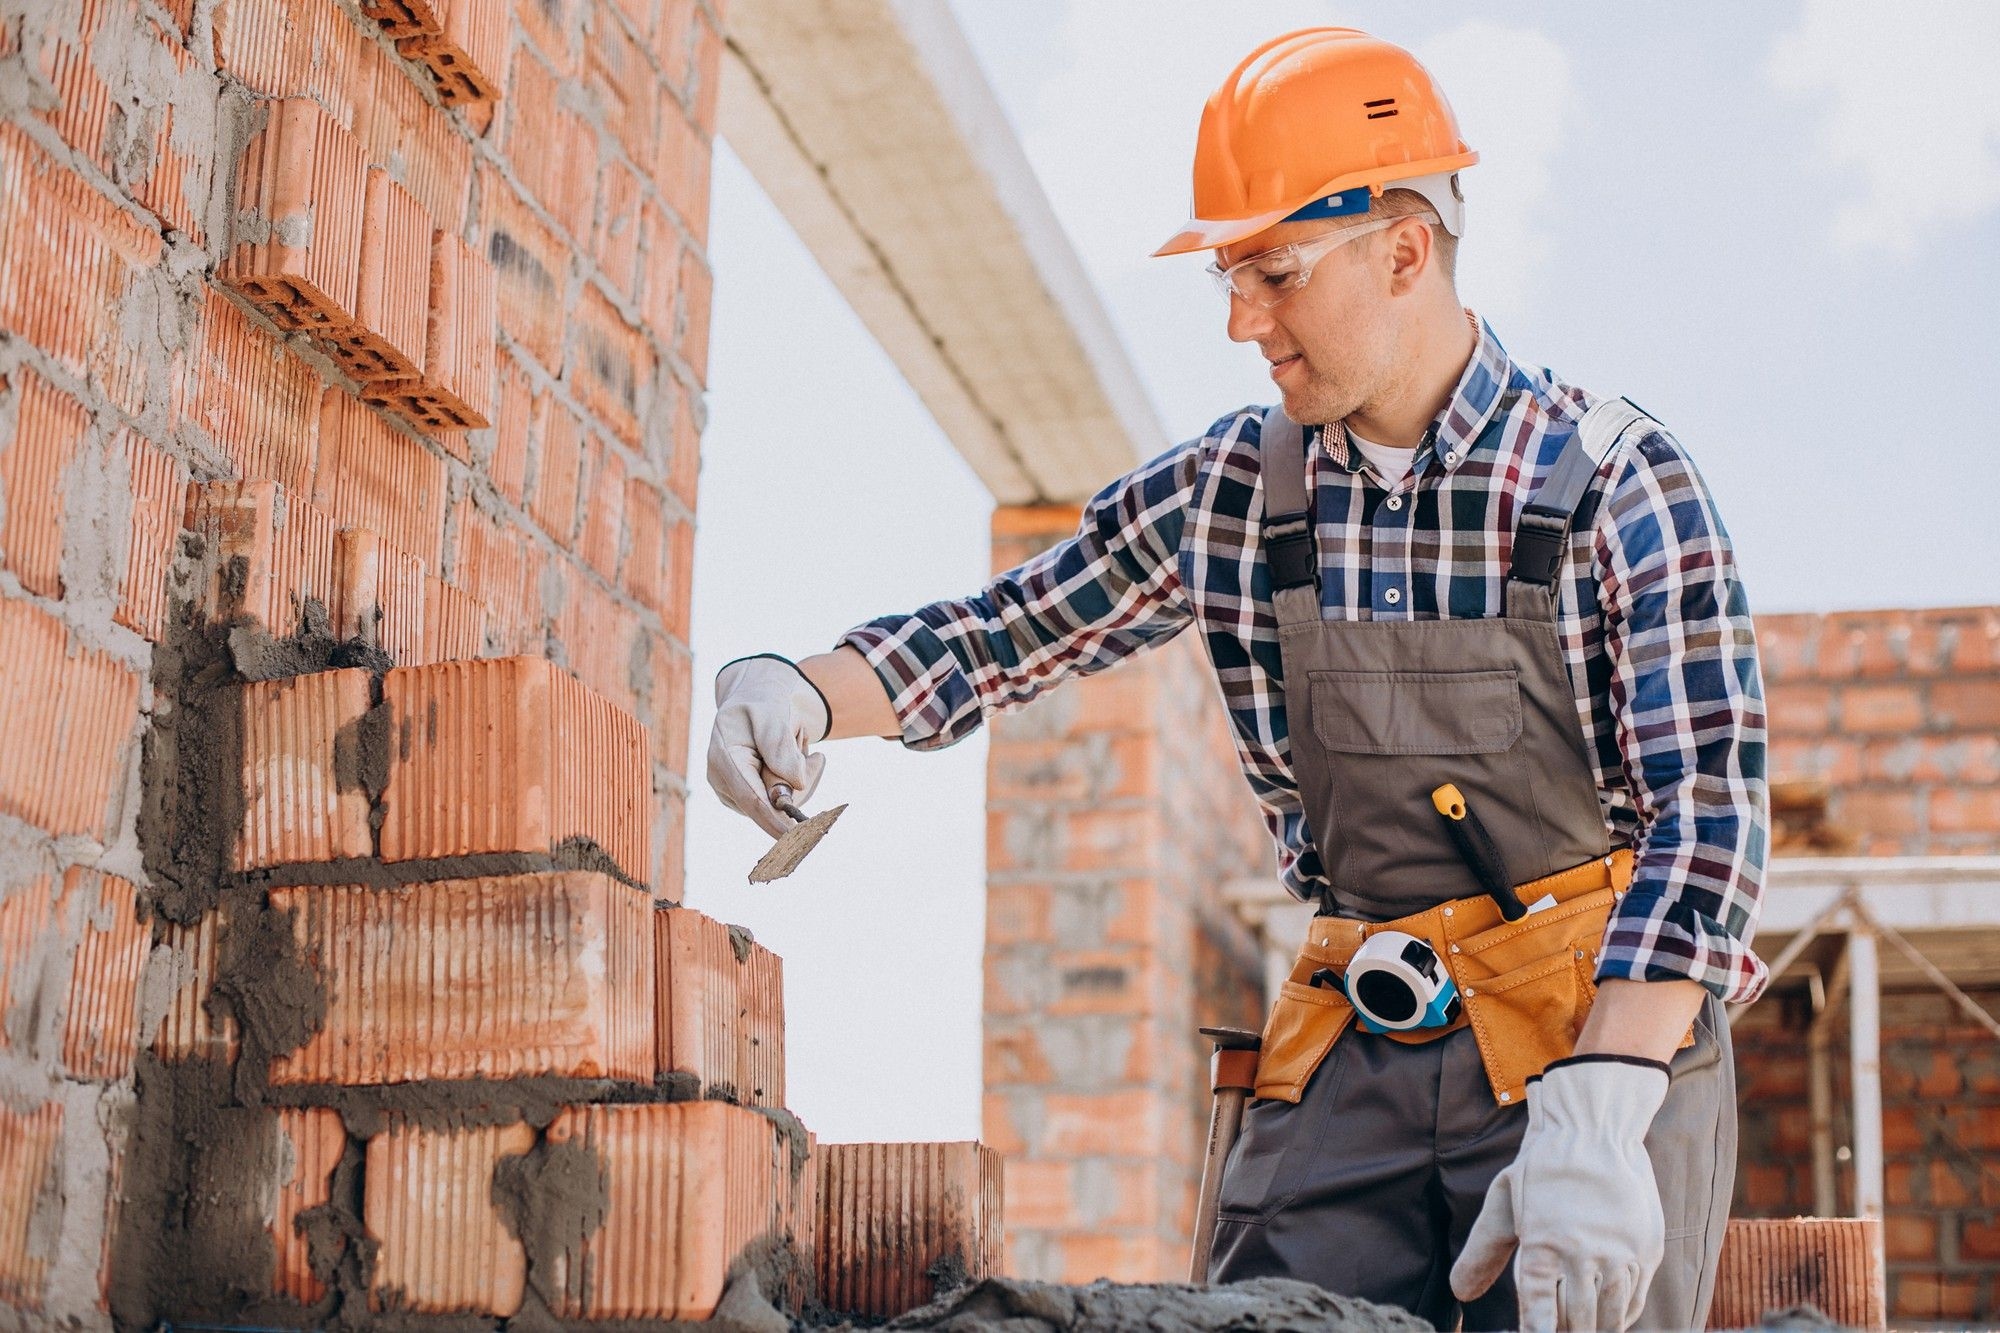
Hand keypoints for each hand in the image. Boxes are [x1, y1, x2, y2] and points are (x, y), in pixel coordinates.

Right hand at [706, 655, 831, 837]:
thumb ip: (780, 744)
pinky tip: (796, 758)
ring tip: (802, 747)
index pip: (751, 799)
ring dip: (802, 779)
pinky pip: (781, 804)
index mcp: (723, 757)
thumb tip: (794, 784)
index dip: (775, 820)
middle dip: (802, 784)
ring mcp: (734, 792)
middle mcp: (723, 781)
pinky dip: (797, 783)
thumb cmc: (763, 702)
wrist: (755, 699)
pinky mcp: (748, 798)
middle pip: (771, 805)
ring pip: (780, 805)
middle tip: (818, 757)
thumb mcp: (772, 711)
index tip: (798, 837)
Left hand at [1450, 1054, 1669, 1331]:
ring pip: (1610, 1315)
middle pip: (1576, 1319)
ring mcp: (1619, 1251)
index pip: (1539, 1310)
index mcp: (1542, 1243)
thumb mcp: (1505, 1203)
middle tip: (1557, 1332)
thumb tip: (1459, 1293)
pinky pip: (1634, 1298)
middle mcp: (1582, 1252)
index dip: (1537, 1331)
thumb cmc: (1542, 1168)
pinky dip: (1621, 1315)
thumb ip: (1483, 1251)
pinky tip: (1609, 1318)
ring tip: (1583, 1330)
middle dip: (1566, 1332)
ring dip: (1595, 1328)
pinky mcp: (1647, 1249)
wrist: (1594, 1130)